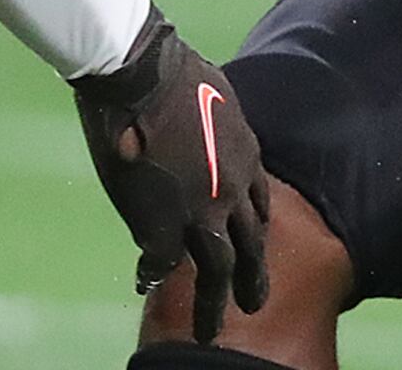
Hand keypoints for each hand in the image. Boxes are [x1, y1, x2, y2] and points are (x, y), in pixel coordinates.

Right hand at [69, 10, 270, 331]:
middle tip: (253, 304)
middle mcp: (233, 189)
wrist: (142, 74)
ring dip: (212, 302)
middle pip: (250, 245)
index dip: (254, 227)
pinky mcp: (162, 223)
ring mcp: (200, 210)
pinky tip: (143, 283)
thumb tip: (207, 127)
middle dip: (252, 278)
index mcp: (247, 155)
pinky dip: (152, 274)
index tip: (251, 245)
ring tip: (209, 330)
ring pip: (216, 268)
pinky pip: (160, 263)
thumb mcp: (216, 96)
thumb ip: (217, 125)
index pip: (259, 203)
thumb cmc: (172, 70)